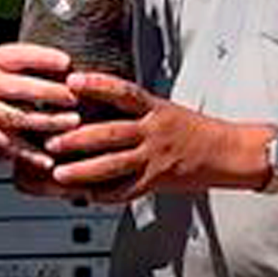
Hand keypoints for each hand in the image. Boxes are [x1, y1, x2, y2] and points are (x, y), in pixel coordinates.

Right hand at [0, 44, 77, 165]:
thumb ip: (16, 63)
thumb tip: (57, 66)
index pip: (19, 55)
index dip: (44, 57)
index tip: (66, 62)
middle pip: (22, 88)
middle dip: (50, 92)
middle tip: (74, 96)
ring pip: (19, 118)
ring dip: (47, 122)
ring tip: (71, 123)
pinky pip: (9, 145)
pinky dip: (29, 154)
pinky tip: (46, 160)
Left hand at [44, 73, 254, 200]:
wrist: (226, 152)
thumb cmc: (191, 129)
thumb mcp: (162, 109)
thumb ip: (132, 109)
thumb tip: (93, 101)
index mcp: (154, 108)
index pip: (122, 92)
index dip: (96, 85)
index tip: (72, 81)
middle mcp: (153, 130)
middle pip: (112, 132)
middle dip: (78, 138)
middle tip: (51, 141)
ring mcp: (156, 157)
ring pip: (115, 164)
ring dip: (84, 170)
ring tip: (60, 174)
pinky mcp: (159, 180)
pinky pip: (129, 189)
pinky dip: (107, 194)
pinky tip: (87, 195)